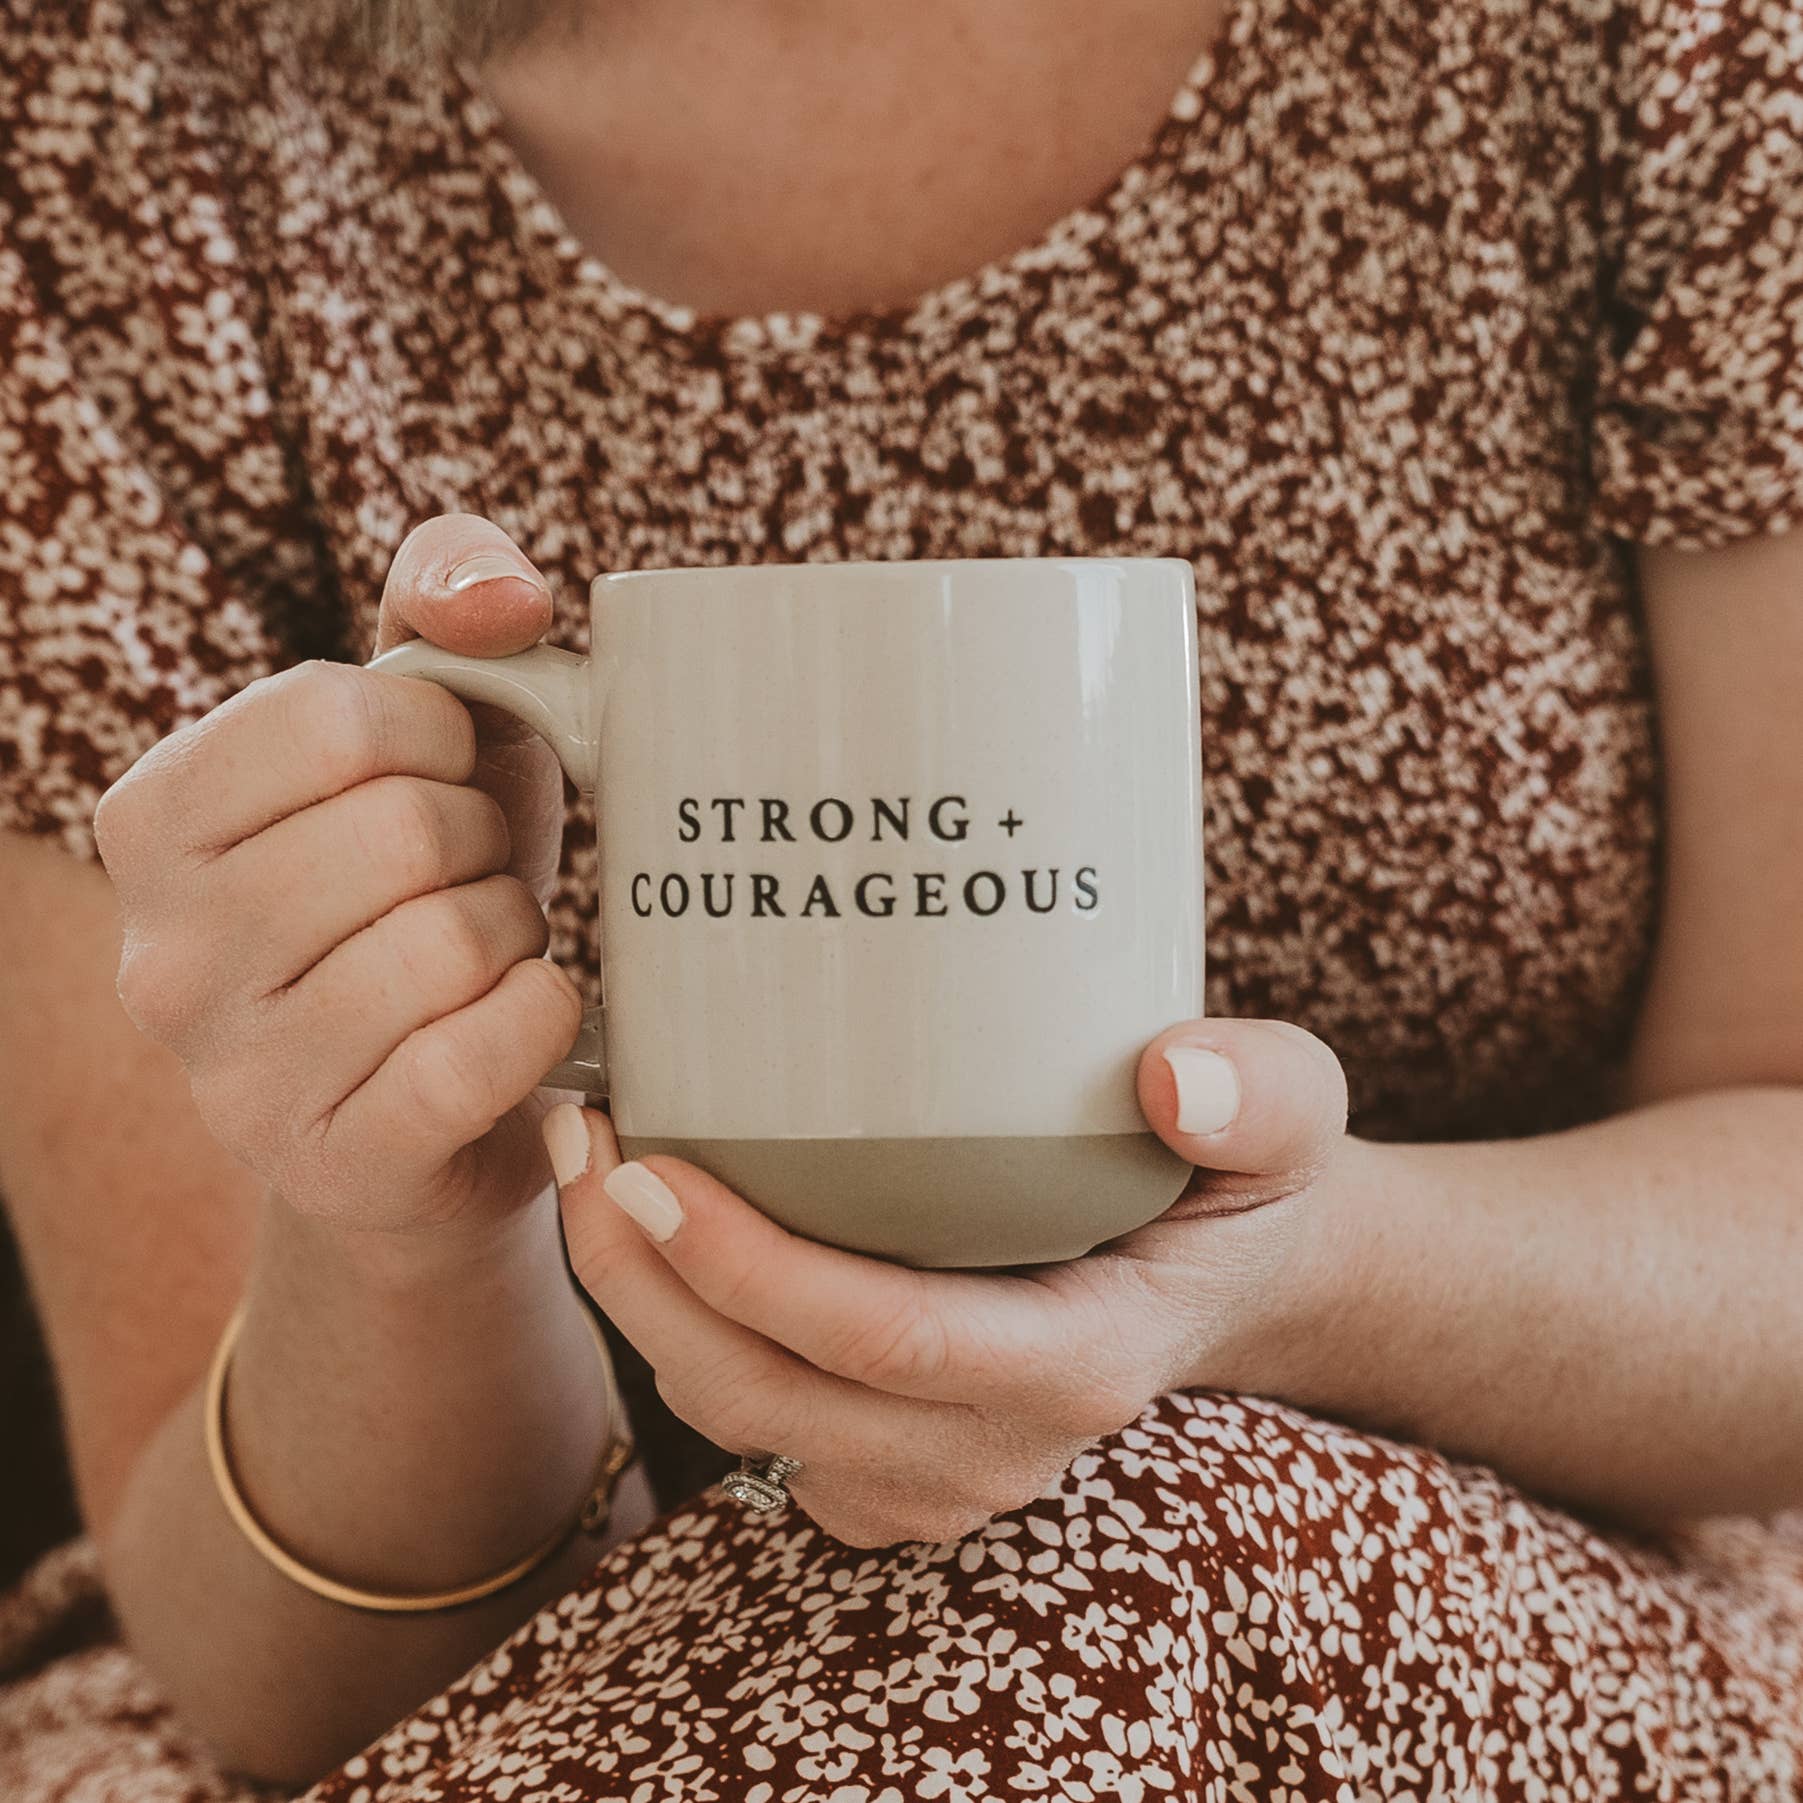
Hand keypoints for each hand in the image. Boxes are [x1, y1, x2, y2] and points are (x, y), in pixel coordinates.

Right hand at [93, 514, 579, 1248]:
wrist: (437, 1100)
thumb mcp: (426, 725)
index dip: (443, 740)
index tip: (445, 783)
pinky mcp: (331, 1165)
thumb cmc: (430, 883)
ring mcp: (233, 1078)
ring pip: (453, 942)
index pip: (340, 717)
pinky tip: (520, 1021)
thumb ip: (444, 598)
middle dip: (484, 846)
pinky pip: (481, 1054)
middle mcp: (161, 954)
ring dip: (513, 935)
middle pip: (405, 831)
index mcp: (154, 819)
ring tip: (483, 954)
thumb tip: (505, 600)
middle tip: (470, 883)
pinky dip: (541, 1019)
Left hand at [549, 1018, 1347, 1547]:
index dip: (750, 1268)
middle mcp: (994, 1450)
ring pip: (737, 1419)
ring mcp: (934, 1475)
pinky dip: (679, 1328)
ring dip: (638, 1303)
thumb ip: (1260, 1092)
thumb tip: (1172, 1078)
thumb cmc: (1244, 1181)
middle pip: (770, 1396)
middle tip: (582, 1136)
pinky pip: (749, 1420)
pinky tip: (649, 1221)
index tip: (649, 1162)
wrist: (1231, 1274)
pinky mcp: (887, 1465)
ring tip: (590, 1158)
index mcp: (1079, 1366)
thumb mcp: (1294, 1116)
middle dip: (642, 1280)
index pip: (885, 1344)